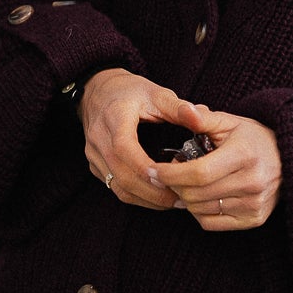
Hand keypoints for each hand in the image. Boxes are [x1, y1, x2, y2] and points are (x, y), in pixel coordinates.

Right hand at [79, 68, 196, 210]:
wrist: (99, 91)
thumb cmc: (130, 91)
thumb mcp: (156, 93)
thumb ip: (178, 107)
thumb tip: (199, 118)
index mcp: (114, 117)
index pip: (123, 147)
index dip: (143, 166)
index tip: (168, 177)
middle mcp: (99, 138)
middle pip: (121, 174)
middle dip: (152, 191)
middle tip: (181, 198)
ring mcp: (93, 154)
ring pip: (117, 186)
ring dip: (146, 199)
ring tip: (173, 201)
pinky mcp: (95, 165)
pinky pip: (114, 187)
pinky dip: (136, 196)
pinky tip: (157, 197)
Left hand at [146, 102, 281, 230]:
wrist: (289, 159)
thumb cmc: (253, 139)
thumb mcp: (230, 123)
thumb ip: (203, 118)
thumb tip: (183, 109)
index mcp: (244, 155)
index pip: (198, 173)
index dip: (170, 173)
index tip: (154, 170)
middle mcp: (252, 182)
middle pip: (196, 194)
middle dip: (173, 185)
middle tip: (168, 174)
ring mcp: (255, 203)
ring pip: (200, 209)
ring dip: (184, 198)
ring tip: (186, 182)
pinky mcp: (254, 219)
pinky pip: (211, 223)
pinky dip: (198, 212)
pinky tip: (200, 196)